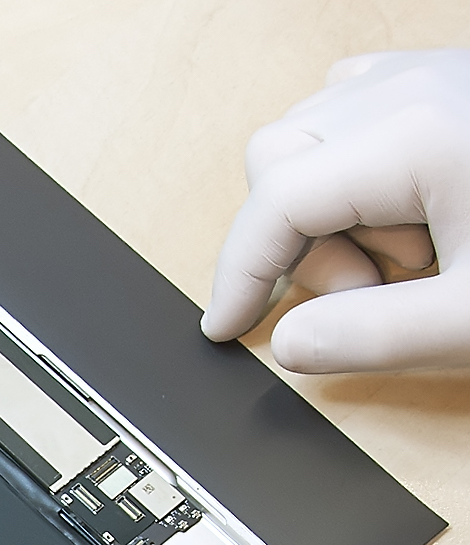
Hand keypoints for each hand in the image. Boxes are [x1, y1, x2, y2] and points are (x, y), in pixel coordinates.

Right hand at [202, 49, 469, 370]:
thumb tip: (291, 342)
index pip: (277, 202)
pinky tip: (416, 213)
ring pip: (318, 132)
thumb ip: (372, 339)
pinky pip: (367, 106)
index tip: (227, 325)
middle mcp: (417, 87)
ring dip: (338, 205)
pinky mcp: (461, 82)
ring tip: (414, 256)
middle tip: (371, 293)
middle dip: (302, 239)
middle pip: (282, 157)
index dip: (238, 273)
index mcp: (414, 136)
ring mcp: (440, 73)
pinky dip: (364, 168)